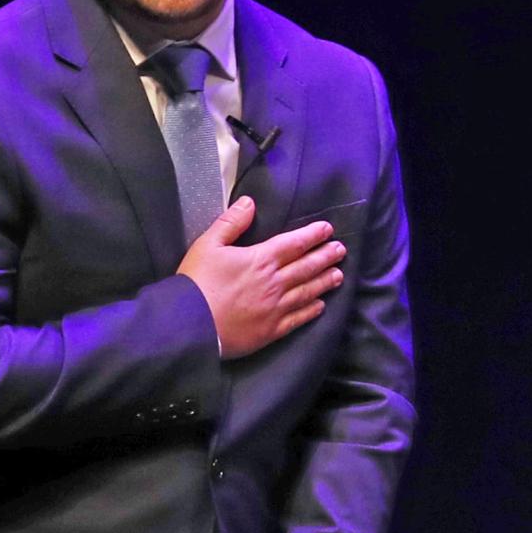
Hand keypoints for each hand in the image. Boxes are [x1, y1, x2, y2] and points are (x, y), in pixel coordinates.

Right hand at [177, 197, 344, 358]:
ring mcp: (276, 308)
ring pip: (307, 291)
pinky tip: (320, 306)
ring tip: (338, 275)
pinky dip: (311, 311)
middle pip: (307, 267)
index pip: (294, 243)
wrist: (190, 324)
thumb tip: (250, 203)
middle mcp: (275, 282)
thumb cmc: (197, 282)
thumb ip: (231, 222)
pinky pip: (298, 318)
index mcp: (261, 259)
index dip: (313, 235)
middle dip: (325, 257)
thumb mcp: (208, 244)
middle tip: (341, 251)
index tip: (328, 230)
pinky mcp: (271, 330)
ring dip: (324, 282)